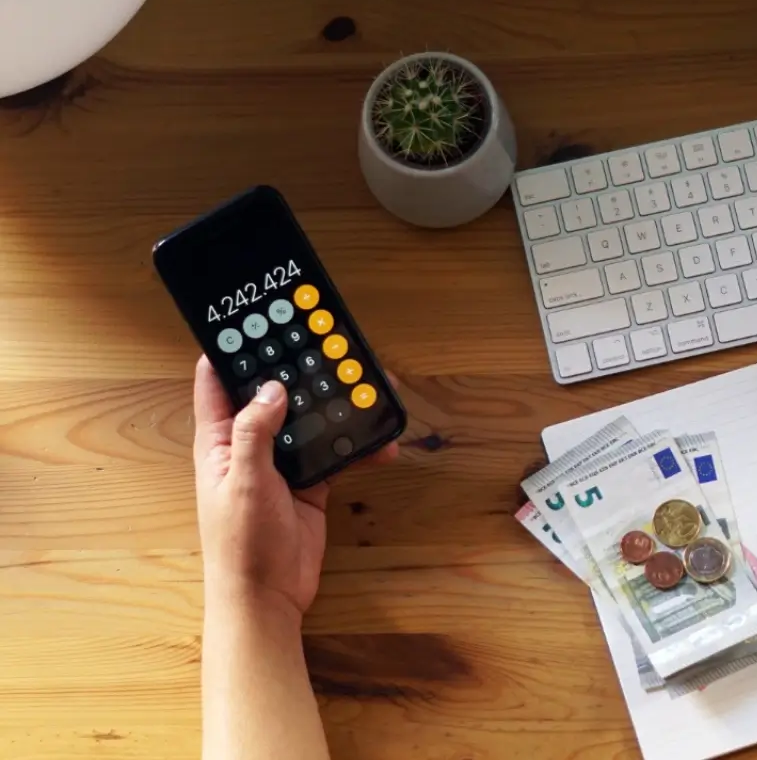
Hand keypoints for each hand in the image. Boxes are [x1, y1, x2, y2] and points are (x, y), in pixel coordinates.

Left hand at [191, 356, 398, 619]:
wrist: (267, 597)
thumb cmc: (241, 545)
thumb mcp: (245, 481)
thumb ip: (256, 432)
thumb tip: (273, 387)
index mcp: (219, 440)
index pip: (216, 381)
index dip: (230, 348)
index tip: (256, 319)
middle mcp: (249, 445)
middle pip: (273, 394)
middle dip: (297, 369)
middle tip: (326, 343)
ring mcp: (281, 463)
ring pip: (310, 420)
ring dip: (336, 405)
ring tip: (364, 386)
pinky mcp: (309, 483)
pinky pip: (335, 453)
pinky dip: (358, 446)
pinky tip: (382, 443)